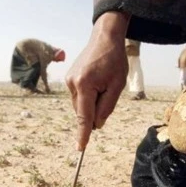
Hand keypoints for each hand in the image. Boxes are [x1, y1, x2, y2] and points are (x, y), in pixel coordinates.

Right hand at [65, 12, 129, 150]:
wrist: (105, 38)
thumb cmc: (114, 61)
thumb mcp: (117, 86)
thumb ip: (106, 107)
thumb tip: (96, 124)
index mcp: (85, 85)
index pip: (84, 117)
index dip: (83, 134)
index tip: (80, 148)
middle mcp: (73, 84)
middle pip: (83, 111)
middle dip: (95, 110)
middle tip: (108, 91)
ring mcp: (69, 81)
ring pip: (81, 105)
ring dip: (92, 102)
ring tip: (103, 83)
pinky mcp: (69, 79)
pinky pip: (79, 97)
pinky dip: (88, 96)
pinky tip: (96, 82)